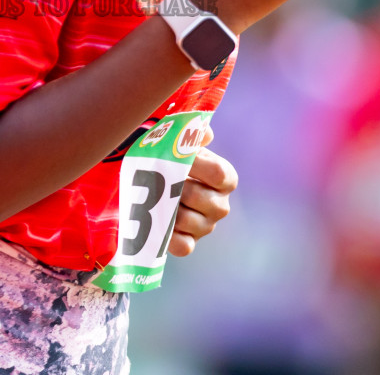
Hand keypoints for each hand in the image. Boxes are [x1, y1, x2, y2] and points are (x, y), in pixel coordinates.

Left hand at [167, 133, 237, 257]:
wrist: (156, 185)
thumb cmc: (173, 160)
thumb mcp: (183, 143)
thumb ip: (194, 134)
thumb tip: (204, 133)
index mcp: (225, 178)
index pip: (219, 174)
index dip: (196, 165)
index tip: (176, 157)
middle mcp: (220, 205)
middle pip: (200, 197)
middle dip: (176, 187)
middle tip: (158, 179)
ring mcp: (206, 226)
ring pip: (187, 221)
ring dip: (167, 209)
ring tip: (153, 197)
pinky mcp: (190, 243)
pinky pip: (183, 246)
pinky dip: (168, 236)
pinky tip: (156, 222)